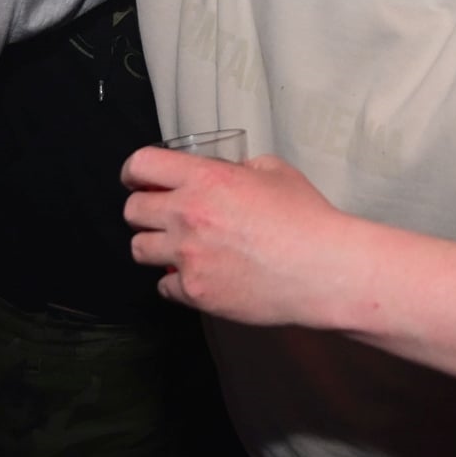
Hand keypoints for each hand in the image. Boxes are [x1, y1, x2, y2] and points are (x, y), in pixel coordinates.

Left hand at [121, 146, 361, 326]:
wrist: (323, 269)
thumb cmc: (306, 218)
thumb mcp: (274, 171)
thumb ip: (240, 168)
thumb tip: (228, 173)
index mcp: (205, 178)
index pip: (140, 164)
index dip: (134, 171)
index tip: (139, 179)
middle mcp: (187, 215)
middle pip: (132, 210)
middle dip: (144, 209)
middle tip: (162, 215)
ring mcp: (187, 257)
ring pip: (139, 249)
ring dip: (155, 246)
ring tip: (178, 248)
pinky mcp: (195, 292)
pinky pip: (164, 286)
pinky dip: (176, 282)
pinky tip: (199, 275)